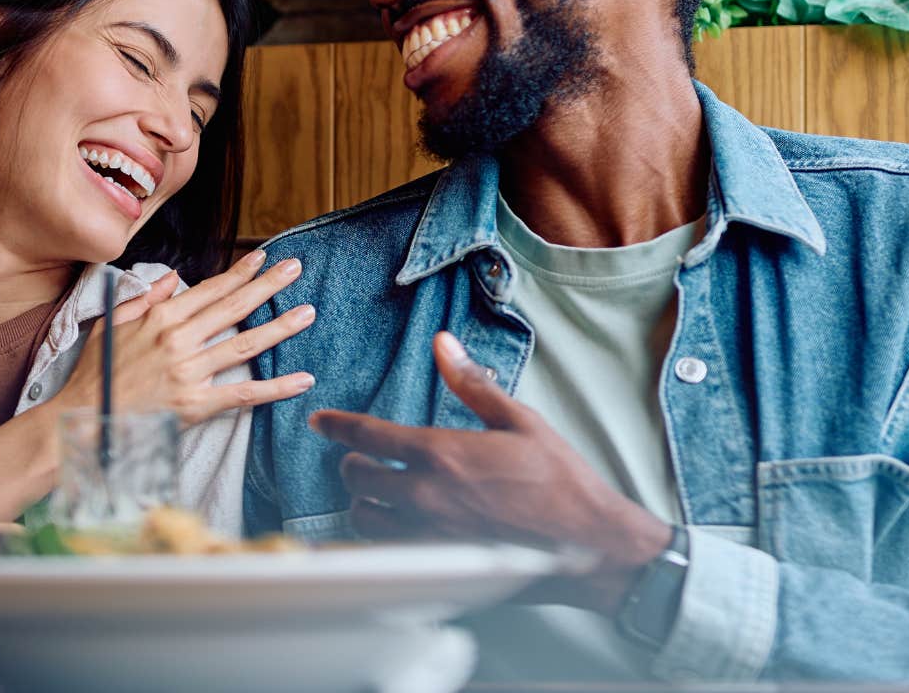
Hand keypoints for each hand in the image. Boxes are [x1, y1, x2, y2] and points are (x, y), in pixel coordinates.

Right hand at [58, 250, 316, 425]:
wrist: (84, 418)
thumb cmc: (97, 374)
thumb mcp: (112, 324)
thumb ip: (144, 298)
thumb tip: (171, 278)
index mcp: (159, 317)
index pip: (209, 289)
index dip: (239, 272)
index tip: (262, 258)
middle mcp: (178, 339)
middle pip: (234, 307)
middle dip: (268, 285)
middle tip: (295, 269)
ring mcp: (189, 371)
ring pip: (246, 344)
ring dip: (280, 327)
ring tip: (308, 313)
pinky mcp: (196, 404)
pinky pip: (244, 393)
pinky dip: (277, 387)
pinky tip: (303, 379)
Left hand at [309, 332, 670, 612]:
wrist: (588, 546)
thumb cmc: (560, 482)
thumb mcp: (520, 421)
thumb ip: (472, 383)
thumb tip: (443, 344)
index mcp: (442, 454)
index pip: (369, 436)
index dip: (338, 425)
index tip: (321, 420)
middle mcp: (426, 497)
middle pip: (358, 478)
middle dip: (353, 462)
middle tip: (361, 457)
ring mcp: (429, 536)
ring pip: (365, 519)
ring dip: (363, 501)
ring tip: (376, 491)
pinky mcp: (439, 565)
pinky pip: (388, 551)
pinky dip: (381, 535)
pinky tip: (395, 525)